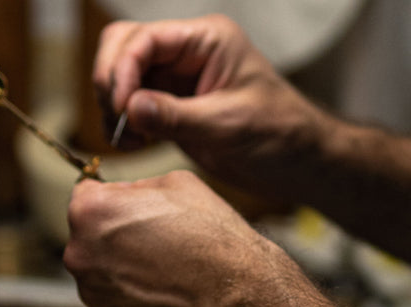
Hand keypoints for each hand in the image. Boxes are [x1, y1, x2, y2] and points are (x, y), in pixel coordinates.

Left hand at [63, 170, 288, 306]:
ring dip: (122, 266)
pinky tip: (164, 289)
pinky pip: (116, 299)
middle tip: (154, 238)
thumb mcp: (176, 183)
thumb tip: (124, 195)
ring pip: (101, 270)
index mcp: (90, 211)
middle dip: (114, 234)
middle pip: (89, 235)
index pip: (86, 194)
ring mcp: (94, 293)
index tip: (134, 207)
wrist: (236, 290)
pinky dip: (133, 294)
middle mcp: (80, 253)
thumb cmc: (209, 233)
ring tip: (163, 266)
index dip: (114, 197)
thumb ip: (136, 186)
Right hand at [92, 15, 329, 203]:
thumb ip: (177, 116)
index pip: (146, 39)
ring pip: (122, 78)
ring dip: (114, 107)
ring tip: (127, 139)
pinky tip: (134, 144)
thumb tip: (130, 107)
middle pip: (124, 48)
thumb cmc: (280, 134)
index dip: (123, 69)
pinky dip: (123, 124)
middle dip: (112, 82)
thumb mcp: (228, 126)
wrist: (298, 163)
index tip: (121, 106)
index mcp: (207, 40)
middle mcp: (188, 53)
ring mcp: (177, 80)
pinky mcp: (171, 107)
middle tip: (118, 120)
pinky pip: (131, 106)